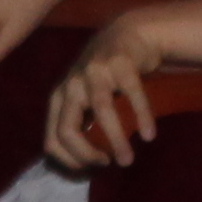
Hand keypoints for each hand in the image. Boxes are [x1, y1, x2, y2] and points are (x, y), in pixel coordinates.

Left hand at [42, 13, 172, 170]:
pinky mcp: (121, 63)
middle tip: (107, 165)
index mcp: (59, 97)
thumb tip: (84, 162)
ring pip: (101, 111)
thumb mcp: (83, 96)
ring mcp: (96, 72)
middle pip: (68, 130)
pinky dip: (141, 116)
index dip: (70, 160)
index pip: (52, 139)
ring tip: (127, 161)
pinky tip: (149, 135)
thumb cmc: (104, 74)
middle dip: (86, 155)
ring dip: (115, 140)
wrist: (128, 34)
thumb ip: (79, 120)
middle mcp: (72, 85)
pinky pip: (132, 94)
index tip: (92, 167)